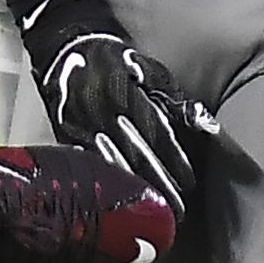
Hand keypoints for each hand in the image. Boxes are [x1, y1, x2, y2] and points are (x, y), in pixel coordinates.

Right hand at [30, 28, 213, 219]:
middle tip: (176, 209)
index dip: (174, 160)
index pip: (156, 135)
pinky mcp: (65, 135)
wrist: (68, 50)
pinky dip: (105, 183)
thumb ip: (171, 98)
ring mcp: (81, 126)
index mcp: (127, 94)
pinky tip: (117, 202)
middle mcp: (104, 112)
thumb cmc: (116, 62)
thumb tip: (198, 123)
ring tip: (152, 212)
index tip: (189, 182)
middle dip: (158, 184)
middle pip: (135, 155)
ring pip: (111, 164)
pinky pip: (87, 163)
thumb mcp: (149, 70)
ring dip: (133, 191)